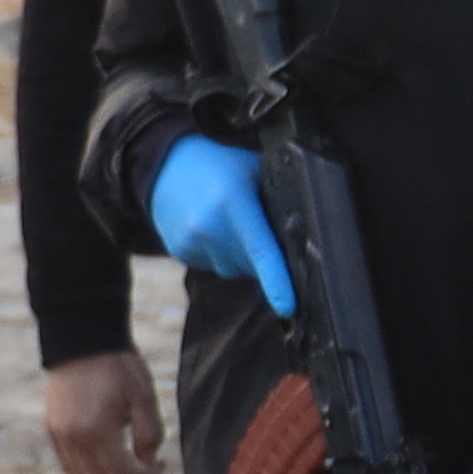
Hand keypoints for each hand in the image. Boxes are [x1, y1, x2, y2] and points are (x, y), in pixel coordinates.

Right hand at [38, 349, 163, 473]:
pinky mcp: (53, 430)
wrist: (82, 339)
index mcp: (97, 431)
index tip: (163, 469)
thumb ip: (150, 435)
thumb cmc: (119, 366)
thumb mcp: (144, 398)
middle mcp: (73, 439)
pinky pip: (71, 466)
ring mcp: (59, 436)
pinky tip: (111, 469)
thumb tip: (148, 464)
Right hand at [148, 132, 292, 310]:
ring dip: (241, 257)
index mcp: (235, 204)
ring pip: (234, 269)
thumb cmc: (221, 166)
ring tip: (231, 224)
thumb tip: (307, 235)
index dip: (277, 283)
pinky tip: (214, 230)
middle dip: (264, 258)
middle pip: (252, 266)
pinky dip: (221, 255)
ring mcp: (192, 242)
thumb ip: (279, 199)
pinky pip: (214, 266)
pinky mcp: (180, 252)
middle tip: (259, 229)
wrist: (165, 165)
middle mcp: (210, 227)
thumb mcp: (254, 171)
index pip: (261, 252)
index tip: (289, 308)